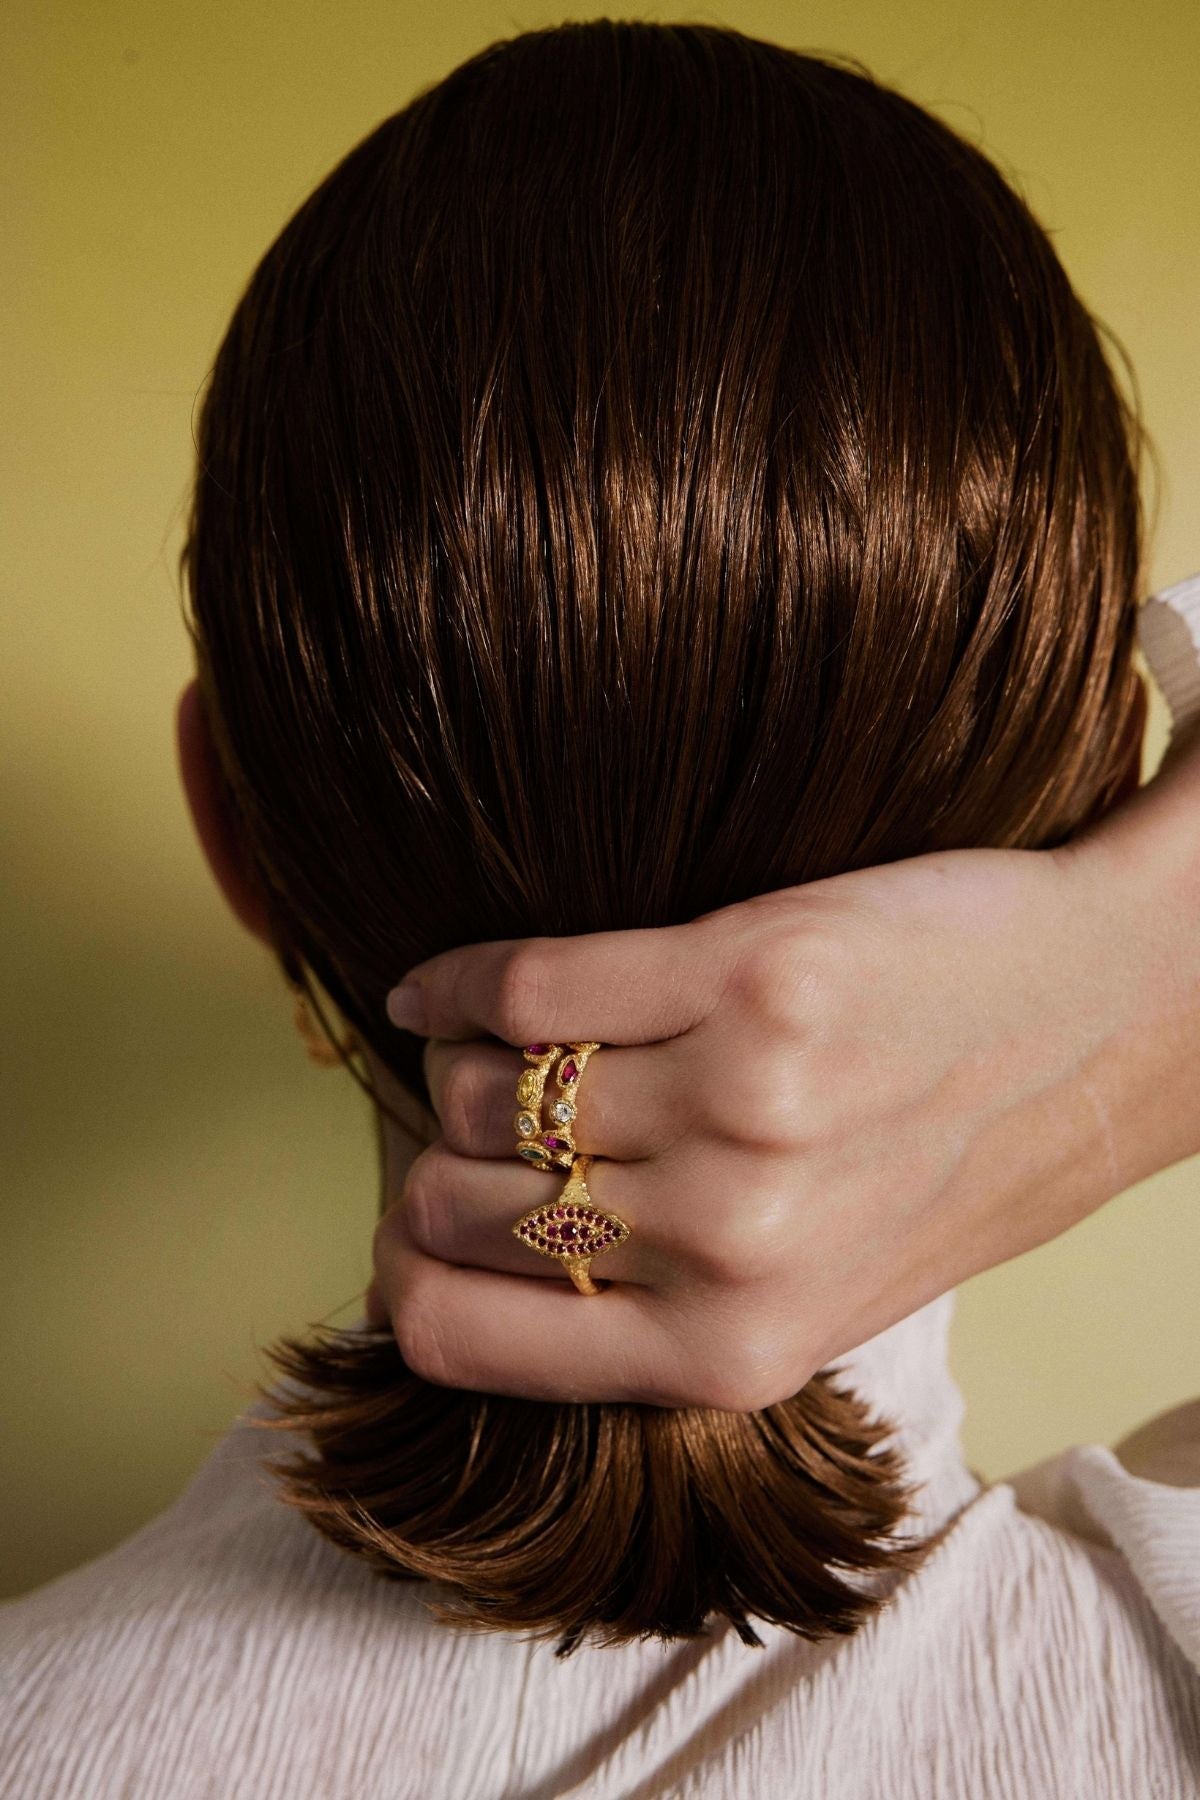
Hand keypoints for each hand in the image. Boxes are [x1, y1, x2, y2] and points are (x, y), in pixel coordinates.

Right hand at [366, 727, 1199, 1408]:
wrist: (1100, 1018)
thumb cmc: (942, 1154)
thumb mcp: (815, 1294)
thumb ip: (658, 1303)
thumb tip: (463, 1254)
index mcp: (729, 1352)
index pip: (458, 1339)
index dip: (401, 1277)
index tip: (408, 1224)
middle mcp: (727, 1245)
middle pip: (457, 1204)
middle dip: (434, 1160)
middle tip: (460, 1122)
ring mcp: (737, 1110)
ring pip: (481, 1092)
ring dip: (454, 1064)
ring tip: (484, 1045)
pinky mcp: (746, 978)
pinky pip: (527, 984)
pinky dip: (460, 979)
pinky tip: (445, 982)